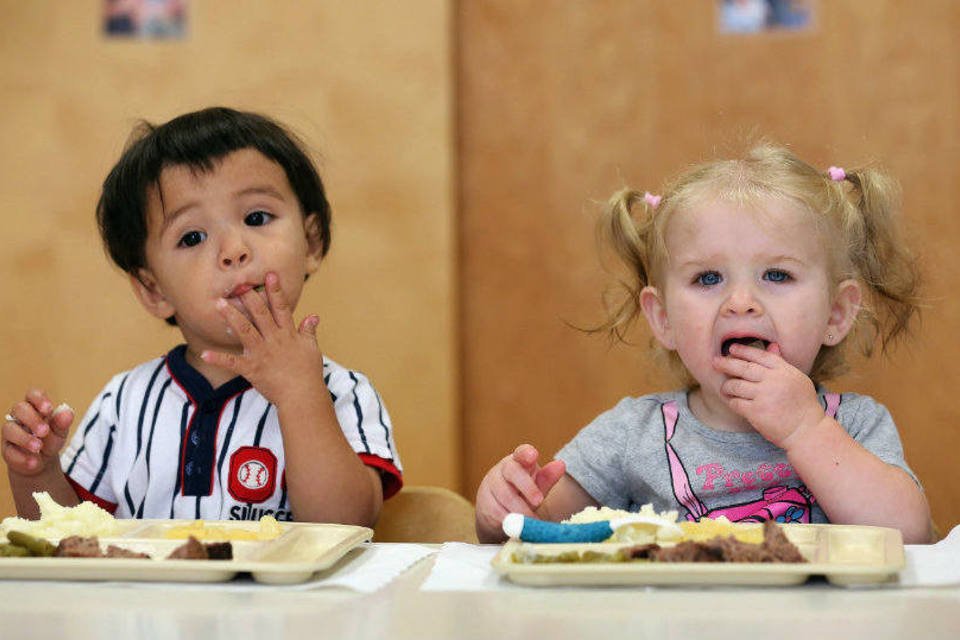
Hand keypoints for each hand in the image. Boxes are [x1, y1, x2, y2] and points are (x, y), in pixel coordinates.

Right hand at [3, 389, 72, 476]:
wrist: (41, 462)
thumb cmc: (50, 440)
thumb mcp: (60, 432)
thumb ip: (62, 422)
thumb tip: (67, 413)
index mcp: (35, 408)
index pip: (32, 395)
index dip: (38, 399)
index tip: (48, 409)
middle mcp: (19, 417)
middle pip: (19, 408)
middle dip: (32, 419)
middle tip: (44, 431)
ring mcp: (10, 432)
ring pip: (9, 429)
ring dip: (25, 439)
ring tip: (38, 447)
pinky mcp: (6, 449)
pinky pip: (9, 451)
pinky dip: (22, 457)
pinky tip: (34, 461)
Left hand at [201, 272, 323, 405]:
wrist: (303, 396)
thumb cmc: (309, 373)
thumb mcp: (312, 348)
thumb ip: (309, 331)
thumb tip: (313, 316)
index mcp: (288, 334)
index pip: (281, 308)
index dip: (275, 290)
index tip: (269, 275)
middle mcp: (274, 340)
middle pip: (260, 314)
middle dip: (249, 298)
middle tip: (238, 284)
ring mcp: (261, 353)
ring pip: (245, 330)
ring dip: (231, 317)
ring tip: (219, 304)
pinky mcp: (252, 369)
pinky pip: (232, 363)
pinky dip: (218, 358)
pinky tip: (204, 353)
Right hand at [475, 444, 565, 542]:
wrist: (498, 514)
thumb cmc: (521, 495)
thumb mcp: (536, 487)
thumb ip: (547, 478)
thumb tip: (561, 465)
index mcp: (518, 461)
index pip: (521, 453)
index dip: (526, 453)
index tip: (533, 455)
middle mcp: (502, 470)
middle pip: (512, 472)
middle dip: (527, 487)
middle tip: (539, 501)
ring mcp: (490, 485)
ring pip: (504, 495)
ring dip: (520, 509)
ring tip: (533, 520)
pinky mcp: (484, 503)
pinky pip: (497, 511)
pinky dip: (510, 520)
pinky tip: (518, 526)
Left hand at [713, 342, 823, 447]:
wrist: (807, 430)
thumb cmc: (803, 406)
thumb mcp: (797, 380)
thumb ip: (781, 365)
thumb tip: (771, 346)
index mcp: (784, 371)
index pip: (759, 356)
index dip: (743, 351)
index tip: (731, 349)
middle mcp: (773, 380)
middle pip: (744, 367)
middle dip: (726, 363)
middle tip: (715, 362)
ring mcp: (764, 396)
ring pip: (736, 385)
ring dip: (727, 386)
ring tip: (725, 388)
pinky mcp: (756, 411)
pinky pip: (736, 402)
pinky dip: (732, 402)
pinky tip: (733, 402)